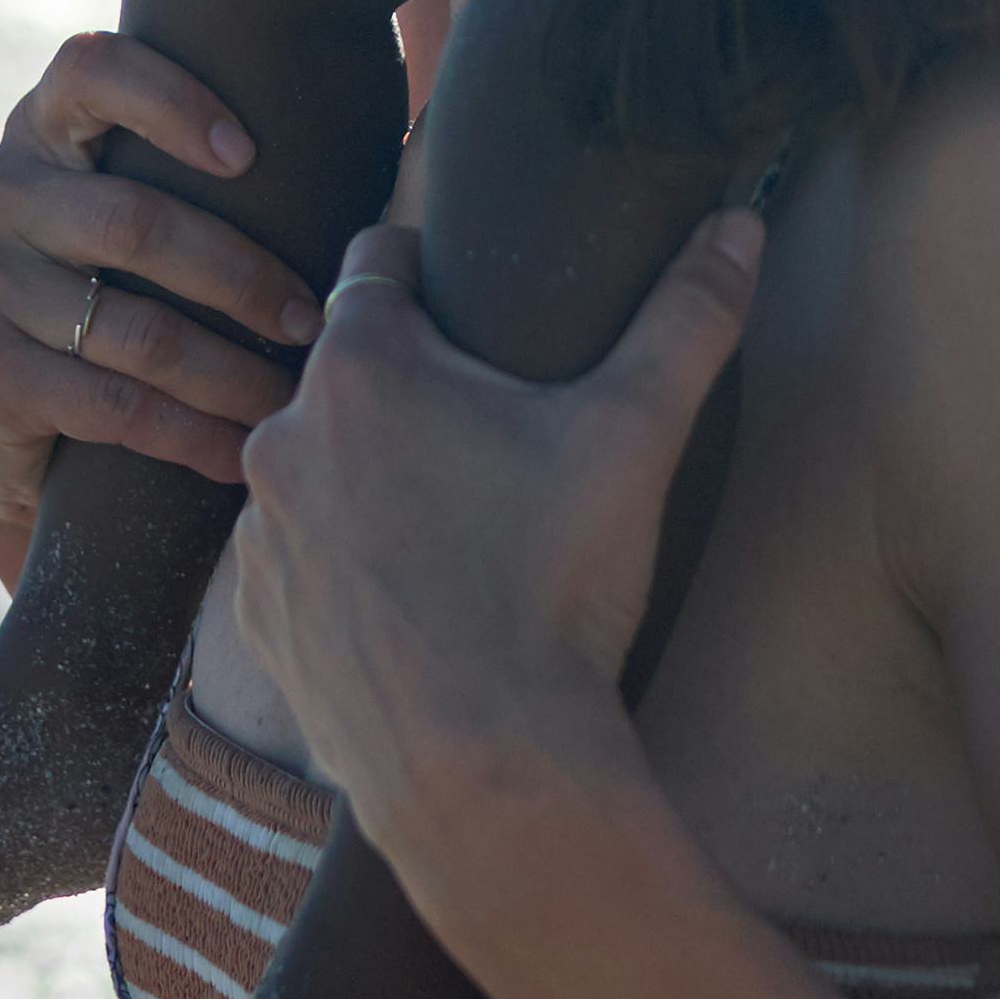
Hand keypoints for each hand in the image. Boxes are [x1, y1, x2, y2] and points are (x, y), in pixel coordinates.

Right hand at [0, 30, 330, 577]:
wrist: (19, 406)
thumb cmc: (135, 274)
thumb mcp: (159, 194)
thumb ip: (239, 145)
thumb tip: (427, 81)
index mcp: (44, 124)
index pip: (91, 69)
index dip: (171, 101)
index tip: (251, 152)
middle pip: (132, 221)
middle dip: (244, 277)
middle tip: (319, 319)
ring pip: (131, 327)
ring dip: (230, 372)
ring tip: (297, 395)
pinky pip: (105, 403)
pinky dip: (187, 434)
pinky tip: (240, 451)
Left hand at [224, 203, 765, 891]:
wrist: (483, 771)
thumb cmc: (552, 590)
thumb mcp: (634, 436)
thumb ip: (687, 319)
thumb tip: (739, 226)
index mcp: (363, 368)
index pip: (374, 261)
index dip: (425, 269)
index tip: (470, 300)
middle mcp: (285, 439)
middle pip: (349, 374)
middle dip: (409, 388)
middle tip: (490, 430)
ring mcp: (260, 539)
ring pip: (318, 471)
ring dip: (367, 479)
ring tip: (456, 523)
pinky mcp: (261, 624)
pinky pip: (298, 563)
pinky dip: (344, 567)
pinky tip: (416, 600)